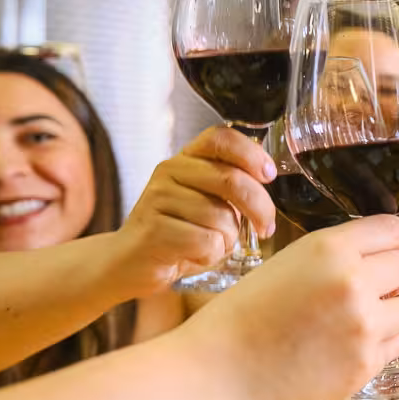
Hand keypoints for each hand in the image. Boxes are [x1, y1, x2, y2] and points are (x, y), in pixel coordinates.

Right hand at [110, 126, 277, 293]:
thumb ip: (229, 189)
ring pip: (221, 218)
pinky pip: (207, 242)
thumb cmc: (176, 232)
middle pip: (230, 179)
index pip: (221, 138)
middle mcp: (169, 171)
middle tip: (265, 227)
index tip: (269, 175)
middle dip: (260, 207)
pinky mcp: (154, 230)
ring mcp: (158, 199)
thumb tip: (266, 184)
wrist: (129, 262)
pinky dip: (210, 255)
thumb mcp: (204, 202)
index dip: (251, 153)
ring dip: (226, 239)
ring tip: (208, 245)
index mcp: (185, 159)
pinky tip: (193, 255)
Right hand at [178, 215, 398, 399]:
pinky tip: (344, 348)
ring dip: (387, 315)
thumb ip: (334, 258)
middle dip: (388, 279)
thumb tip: (382, 263)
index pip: (395, 230)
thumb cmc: (241, 318)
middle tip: (362, 293)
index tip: (395, 250)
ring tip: (349, 324)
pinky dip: (379, 346)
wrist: (217, 374)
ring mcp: (363, 326)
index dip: (397, 241)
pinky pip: (396, 345)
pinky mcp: (365, 365)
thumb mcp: (286, 264)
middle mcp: (353, 282)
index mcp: (329, 248)